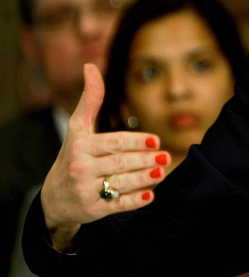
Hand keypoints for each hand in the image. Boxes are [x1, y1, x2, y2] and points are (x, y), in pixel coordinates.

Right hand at [40, 63, 169, 250]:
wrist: (55, 198)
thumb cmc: (73, 155)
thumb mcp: (78, 128)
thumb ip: (90, 99)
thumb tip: (90, 66)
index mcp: (81, 146)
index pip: (113, 142)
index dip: (136, 142)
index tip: (156, 140)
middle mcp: (81, 168)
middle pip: (120, 163)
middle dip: (144, 160)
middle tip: (165, 157)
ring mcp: (86, 190)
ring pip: (120, 184)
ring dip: (144, 179)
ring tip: (162, 172)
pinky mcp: (92, 210)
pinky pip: (118, 205)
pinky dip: (135, 201)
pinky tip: (151, 196)